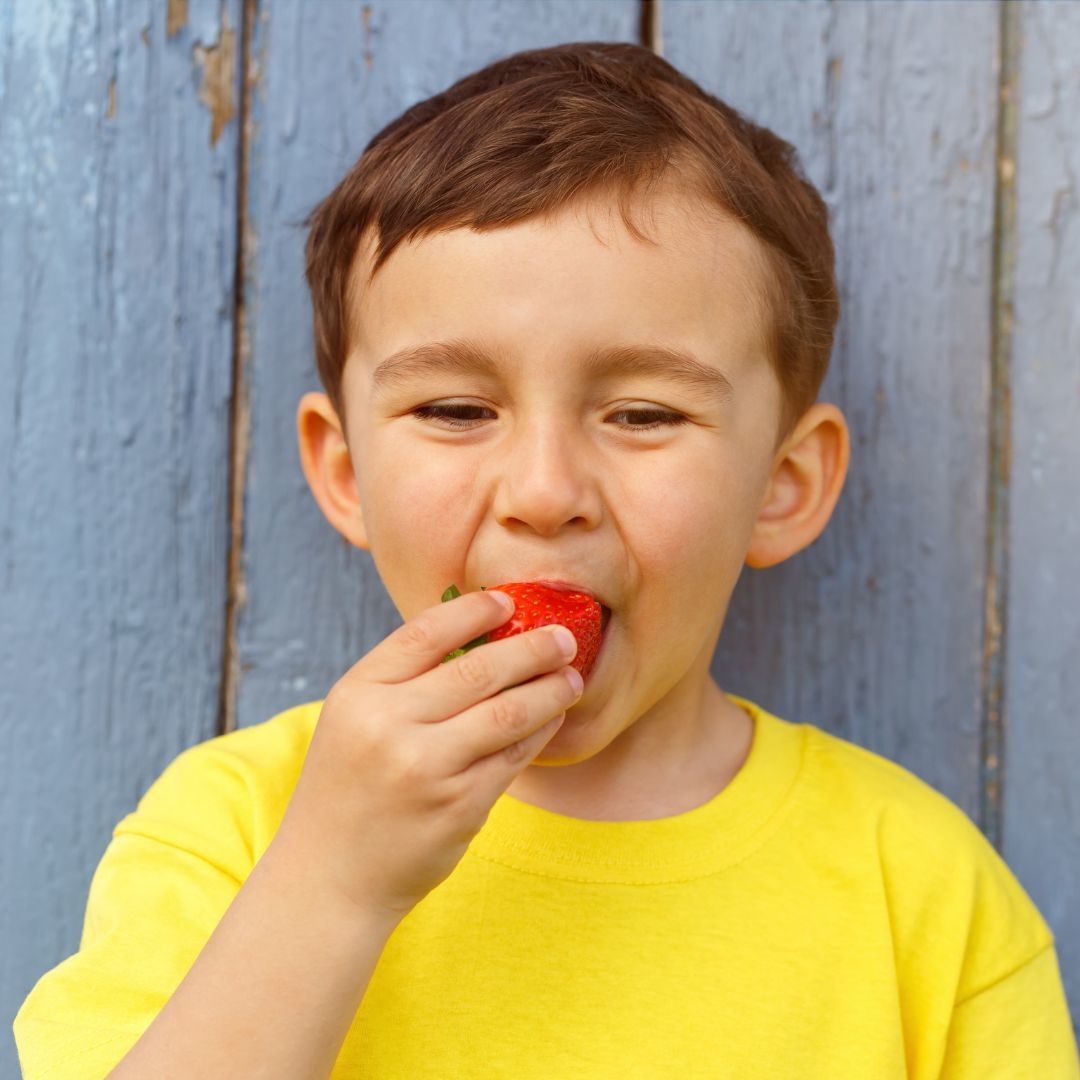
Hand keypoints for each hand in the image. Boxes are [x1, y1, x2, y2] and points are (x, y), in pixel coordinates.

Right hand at [272, 588, 582, 925]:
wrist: (329, 878)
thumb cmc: (348, 789)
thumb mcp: (353, 721)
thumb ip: (404, 681)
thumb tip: (482, 635)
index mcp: (358, 694)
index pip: (425, 633)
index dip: (473, 611)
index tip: (508, 601)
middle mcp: (389, 726)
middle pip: (478, 669)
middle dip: (531, 648)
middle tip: (563, 637)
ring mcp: (427, 768)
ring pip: (508, 713)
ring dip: (549, 689)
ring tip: (572, 677)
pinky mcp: (460, 806)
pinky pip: (514, 756)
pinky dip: (541, 731)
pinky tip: (553, 717)